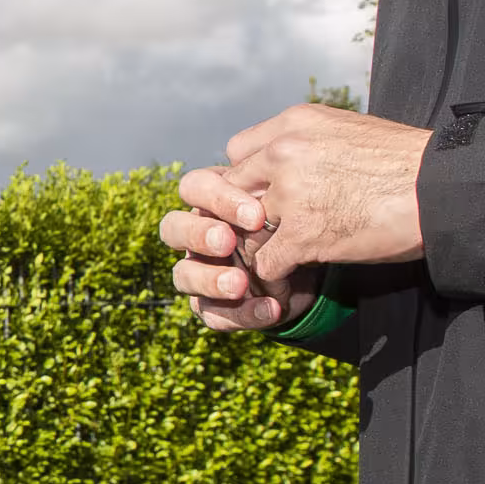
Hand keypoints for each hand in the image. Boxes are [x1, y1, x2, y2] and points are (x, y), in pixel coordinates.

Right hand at [162, 167, 312, 332]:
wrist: (312, 269)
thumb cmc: (296, 223)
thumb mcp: (291, 201)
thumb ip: (278, 186)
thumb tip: (275, 170)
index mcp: (211, 201)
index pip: (194, 187)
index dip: (217, 199)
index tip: (257, 215)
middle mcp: (196, 234)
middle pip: (172, 227)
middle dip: (198, 234)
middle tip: (227, 242)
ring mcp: (199, 271)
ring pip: (182, 275)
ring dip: (210, 279)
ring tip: (240, 284)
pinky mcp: (211, 307)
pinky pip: (212, 313)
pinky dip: (241, 313)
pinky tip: (271, 310)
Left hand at [221, 103, 429, 277]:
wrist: (445, 188)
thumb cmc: (410, 163)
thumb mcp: (351, 132)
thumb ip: (314, 144)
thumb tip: (302, 163)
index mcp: (296, 123)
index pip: (239, 150)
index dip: (248, 178)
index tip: (264, 196)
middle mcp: (284, 152)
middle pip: (232, 189)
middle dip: (244, 214)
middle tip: (262, 234)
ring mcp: (289, 193)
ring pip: (243, 229)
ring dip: (258, 247)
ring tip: (273, 260)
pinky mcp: (302, 234)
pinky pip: (265, 262)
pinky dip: (273, 276)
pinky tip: (287, 279)